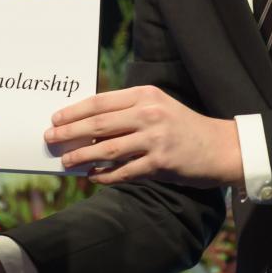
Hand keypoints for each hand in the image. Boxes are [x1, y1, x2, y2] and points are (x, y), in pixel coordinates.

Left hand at [43, 85, 242, 188]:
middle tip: (50, 139)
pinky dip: (105, 175)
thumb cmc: (185, 127)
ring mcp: (155, 139)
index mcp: (145, 95)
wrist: (222, 147)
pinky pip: (124, 172)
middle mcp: (148, 114)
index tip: (55, 118)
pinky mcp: (161, 163)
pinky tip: (92, 177)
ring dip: (82, 156)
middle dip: (69, 132)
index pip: (100, 101)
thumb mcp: (159, 107)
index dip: (74, 111)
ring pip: (107, 149)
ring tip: (66, 161)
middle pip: (98, 124)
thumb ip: (129, 110)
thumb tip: (89, 123)